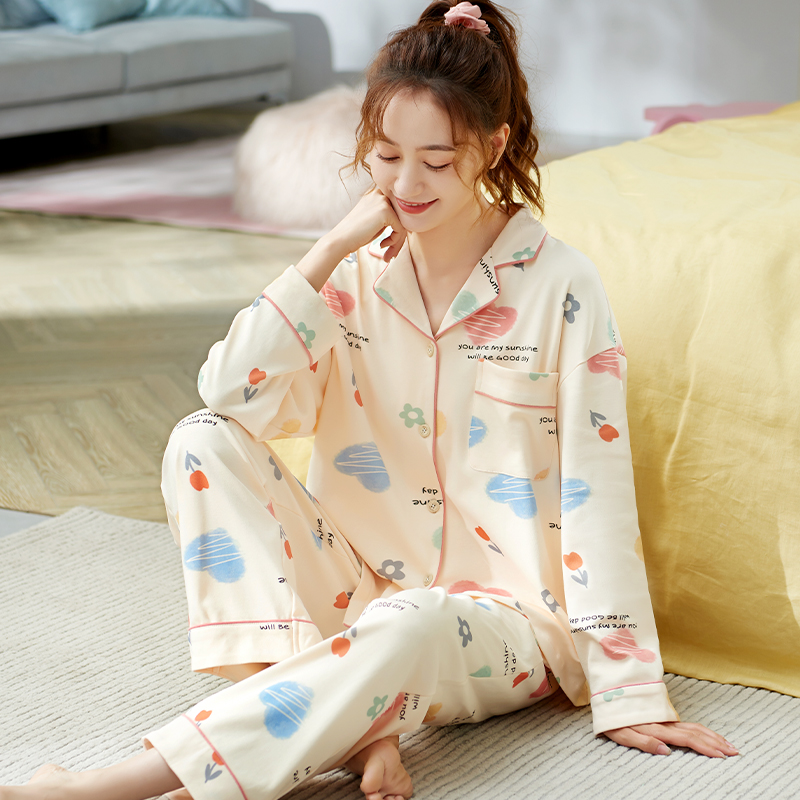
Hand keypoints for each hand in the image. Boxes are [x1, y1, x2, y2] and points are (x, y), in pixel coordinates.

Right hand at [328, 189, 406, 262]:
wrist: (341, 239)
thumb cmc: (355, 234)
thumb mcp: (373, 221)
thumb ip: (388, 218)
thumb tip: (408, 226)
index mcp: (375, 194)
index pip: (397, 208)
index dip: (398, 226)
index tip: (392, 241)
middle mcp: (380, 193)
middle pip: (401, 215)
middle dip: (399, 236)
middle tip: (391, 251)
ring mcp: (383, 201)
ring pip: (403, 223)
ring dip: (398, 241)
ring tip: (388, 253)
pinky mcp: (386, 211)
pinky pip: (400, 229)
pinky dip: (395, 241)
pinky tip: (382, 245)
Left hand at [604, 721, 738, 757]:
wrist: (607, 693)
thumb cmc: (613, 717)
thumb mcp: (622, 733)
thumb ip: (643, 742)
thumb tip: (665, 751)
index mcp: (657, 727)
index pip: (687, 738)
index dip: (705, 747)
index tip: (721, 756)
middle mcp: (664, 722)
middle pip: (696, 732)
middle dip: (717, 743)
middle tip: (735, 752)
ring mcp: (665, 718)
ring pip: (694, 727)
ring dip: (713, 736)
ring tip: (728, 745)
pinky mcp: (663, 716)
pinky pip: (687, 724)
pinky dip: (703, 730)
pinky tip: (709, 735)